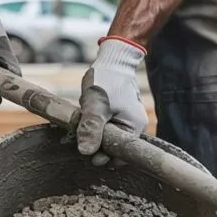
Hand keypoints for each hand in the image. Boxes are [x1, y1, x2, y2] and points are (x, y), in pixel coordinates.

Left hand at [77, 37, 147, 165]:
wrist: (112, 60)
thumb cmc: (107, 80)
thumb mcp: (95, 105)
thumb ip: (91, 128)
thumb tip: (86, 152)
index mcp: (134, 128)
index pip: (120, 155)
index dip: (104, 157)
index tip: (88, 154)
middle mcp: (133, 128)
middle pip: (112, 149)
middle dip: (97, 144)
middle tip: (82, 134)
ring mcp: (125, 121)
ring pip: (106, 138)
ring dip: (94, 134)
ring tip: (85, 120)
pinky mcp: (116, 116)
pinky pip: (105, 128)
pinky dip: (95, 126)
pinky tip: (87, 117)